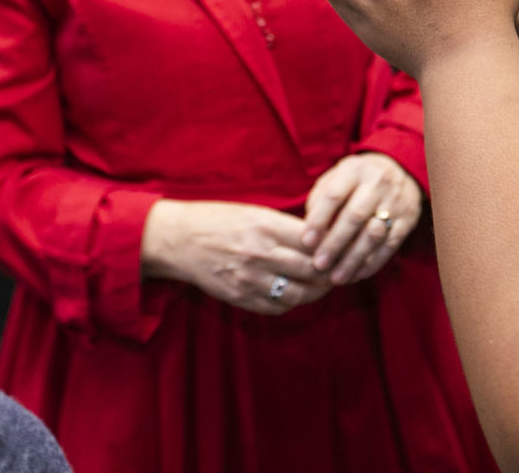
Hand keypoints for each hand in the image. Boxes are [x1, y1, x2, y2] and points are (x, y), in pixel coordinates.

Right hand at [141, 199, 332, 314]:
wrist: (177, 239)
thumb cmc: (217, 220)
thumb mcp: (253, 212)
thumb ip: (285, 227)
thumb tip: (320, 239)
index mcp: (266, 225)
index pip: (314, 242)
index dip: (333, 249)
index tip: (340, 250)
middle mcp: (260, 253)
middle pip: (312, 270)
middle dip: (330, 273)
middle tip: (339, 271)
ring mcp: (249, 279)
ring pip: (298, 294)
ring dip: (315, 292)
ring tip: (322, 286)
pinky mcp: (240, 298)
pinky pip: (276, 307)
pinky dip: (290, 303)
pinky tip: (295, 294)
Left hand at [302, 152, 422, 284]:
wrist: (398, 171)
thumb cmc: (354, 181)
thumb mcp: (335, 178)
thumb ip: (320, 201)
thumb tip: (309, 234)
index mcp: (354, 170)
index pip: (334, 195)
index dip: (319, 220)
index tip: (306, 242)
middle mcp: (377, 183)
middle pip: (355, 216)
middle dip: (335, 243)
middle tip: (319, 265)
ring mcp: (395, 201)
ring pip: (374, 234)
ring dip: (353, 259)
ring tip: (336, 277)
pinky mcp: (407, 219)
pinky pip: (390, 245)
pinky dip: (372, 263)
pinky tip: (356, 275)